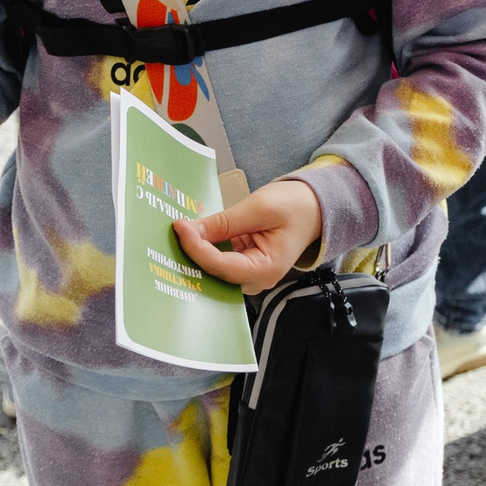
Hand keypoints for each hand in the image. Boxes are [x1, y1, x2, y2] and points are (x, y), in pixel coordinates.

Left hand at [172, 178, 322, 294]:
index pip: (221, 266)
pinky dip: (204, 245)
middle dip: (191, 253)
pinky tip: (191, 232)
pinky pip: (218, 258)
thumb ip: (224, 222)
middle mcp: (255, 280)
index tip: (180, 227)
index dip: (196, 248)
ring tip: (177, 231)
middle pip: (214, 272)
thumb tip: (190, 230)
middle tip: (171, 231)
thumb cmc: (296, 206)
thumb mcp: (259, 207)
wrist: (315, 207)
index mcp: (265, 270)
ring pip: (212, 267)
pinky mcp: (242, 263)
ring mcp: (248, 273)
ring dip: (195, 250)